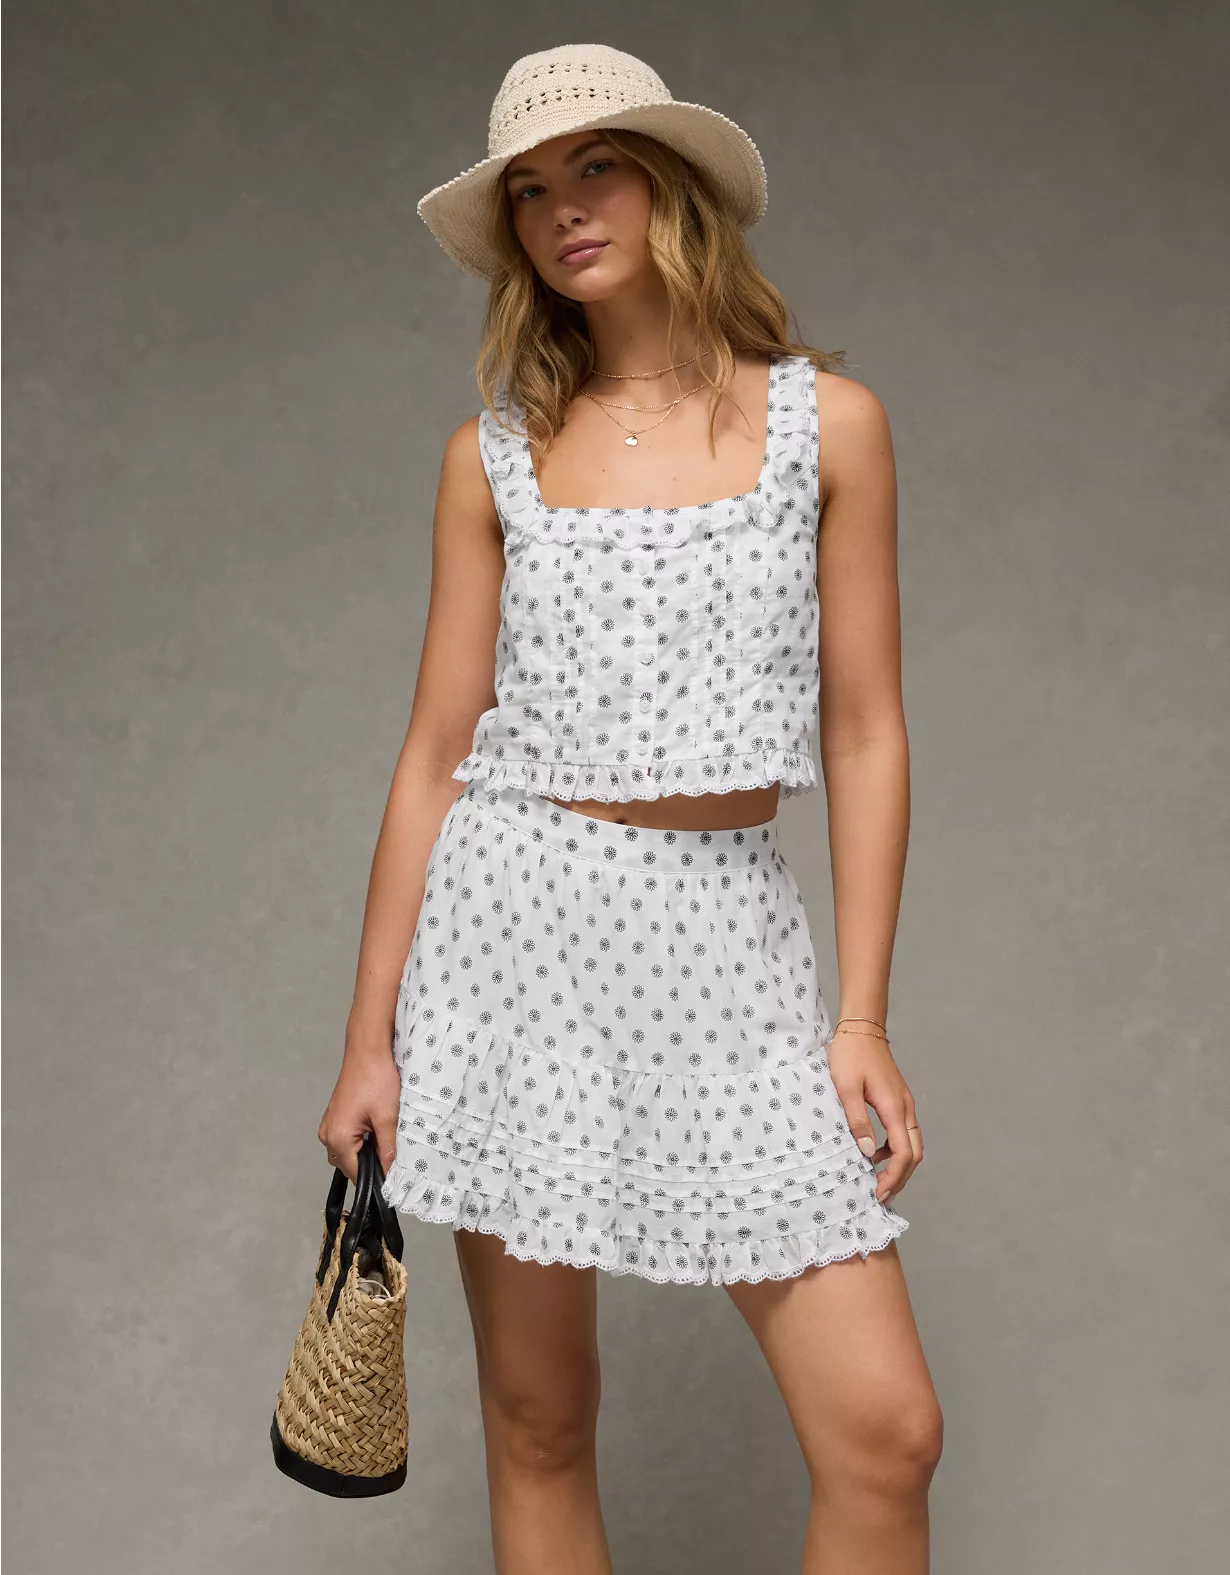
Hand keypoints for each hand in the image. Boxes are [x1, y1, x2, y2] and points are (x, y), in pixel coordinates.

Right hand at [317, 1037, 400, 1184]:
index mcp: (338, 1138)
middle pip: (351, 1165)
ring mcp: (329, 1125)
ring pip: (350, 1152)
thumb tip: (392, 1174)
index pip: (357, 1175)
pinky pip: (348, 1139)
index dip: (377, 1177)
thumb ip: (389, 1150)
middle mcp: (327, 1135)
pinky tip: (377, 1126)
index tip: (395, 1177)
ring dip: (367, 1150)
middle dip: (371, 1162)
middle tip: (392, 1149)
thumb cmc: (376, 1079)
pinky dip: (362, 1139)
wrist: (368, 1050)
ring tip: (385, 1134)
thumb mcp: (388, 1118)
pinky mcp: (335, 1117)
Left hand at [827, 1027, 922, 1205]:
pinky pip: (904, 1132)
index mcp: (894, 1107)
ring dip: (899, 1165)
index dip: (893, 1177)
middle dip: (901, 1177)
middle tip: (881, 1195)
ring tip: (877, 1180)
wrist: (861, 1028)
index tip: (878, 1192)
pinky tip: (873, 1153)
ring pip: (912, 1143)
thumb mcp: (846, 1088)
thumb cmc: (850, 1054)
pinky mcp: (898, 1099)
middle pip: (915, 1153)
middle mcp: (905, 1107)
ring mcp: (904, 1103)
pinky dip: (894, 1149)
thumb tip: (865, 1153)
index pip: (904, 1153)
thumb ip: (857, 1121)